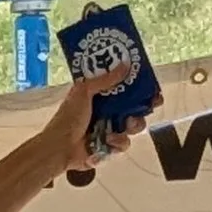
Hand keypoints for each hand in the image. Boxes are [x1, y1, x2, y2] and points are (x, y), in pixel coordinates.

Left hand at [42, 57, 146, 178]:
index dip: (142, 92)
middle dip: (142, 111)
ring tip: (125, 125)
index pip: (128, 93)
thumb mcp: (84, 92)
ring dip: (133, 126)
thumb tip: (126, 63)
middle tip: (144, 109)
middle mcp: (108, 114)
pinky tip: (107, 142)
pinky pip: (122, 145)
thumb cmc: (68, 118)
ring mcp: (109, 132)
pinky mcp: (108, 149)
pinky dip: (117, 144)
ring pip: (133, 129)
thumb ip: (105, 79)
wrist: (58, 148)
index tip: (153, 91)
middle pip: (136, 111)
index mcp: (102, 99)